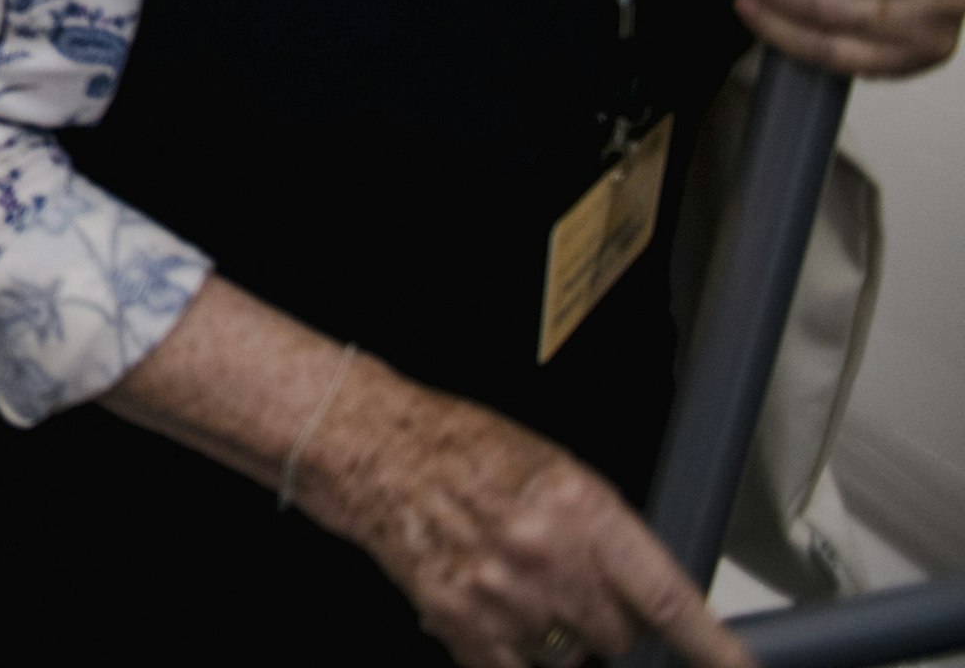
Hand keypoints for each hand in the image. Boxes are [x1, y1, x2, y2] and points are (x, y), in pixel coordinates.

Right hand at [307, 373, 749, 667]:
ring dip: (557, 636)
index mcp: (583, 509)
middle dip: (605, 619)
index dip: (718, 650)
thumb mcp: (556, 472)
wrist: (376, 447)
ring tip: (520, 587)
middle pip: (620, 637)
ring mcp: (504, 596)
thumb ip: (606, 538)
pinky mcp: (461, 621)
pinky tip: (497, 612)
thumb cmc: (463, 449)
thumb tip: (648, 597)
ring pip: (569, 658)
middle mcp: (548, 557)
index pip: (670, 599)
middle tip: (567, 582)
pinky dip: (515, 653)